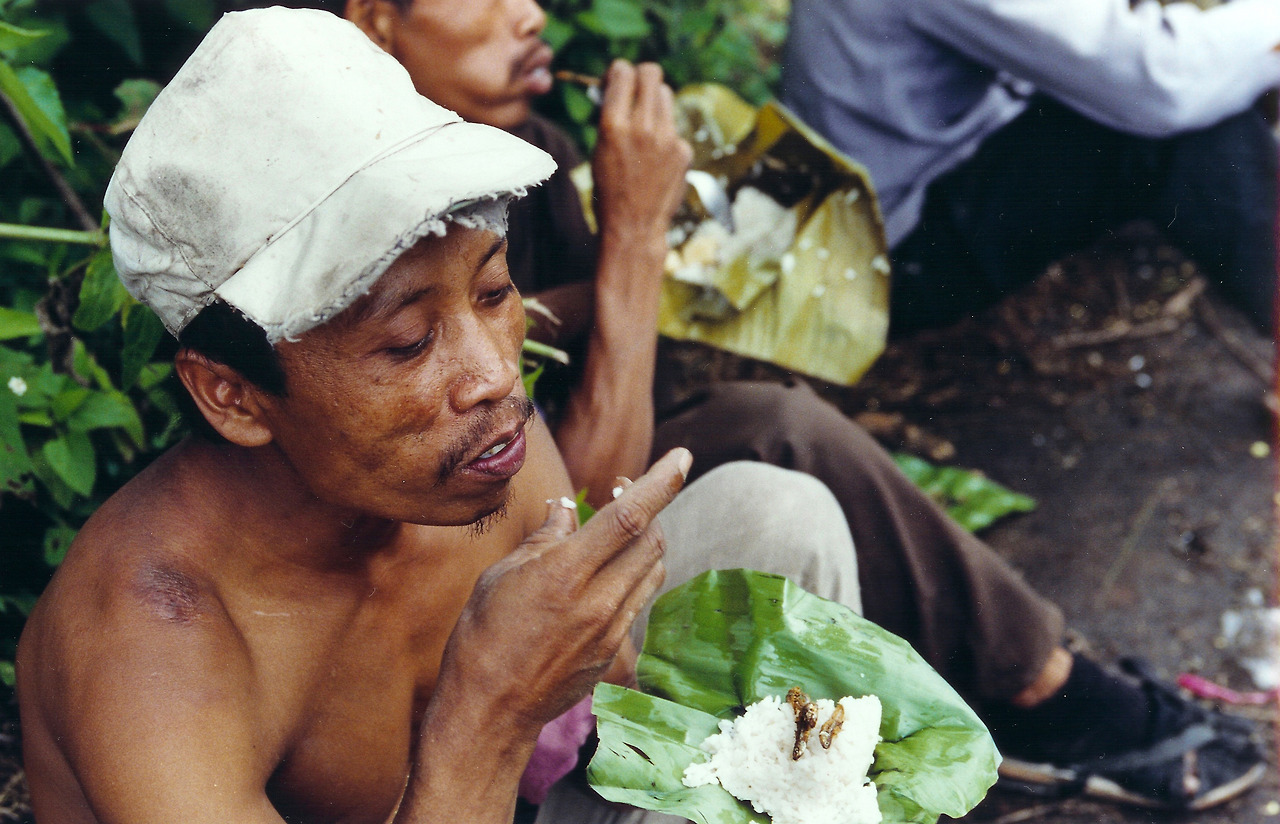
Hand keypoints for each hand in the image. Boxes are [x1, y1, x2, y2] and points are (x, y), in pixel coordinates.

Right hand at [435, 448, 692, 735]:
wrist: (489, 711)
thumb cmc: (482, 637)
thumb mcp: (502, 575)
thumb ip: (544, 539)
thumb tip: (566, 509)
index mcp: (566, 575)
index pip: (629, 517)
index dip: (660, 482)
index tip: (682, 457)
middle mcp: (598, 603)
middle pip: (652, 540)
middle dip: (649, 505)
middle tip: (624, 487)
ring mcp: (610, 632)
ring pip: (653, 570)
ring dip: (646, 539)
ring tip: (620, 524)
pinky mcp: (613, 653)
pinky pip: (638, 601)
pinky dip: (632, 575)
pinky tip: (607, 571)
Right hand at [592, 60, 691, 250]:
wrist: (634, 227)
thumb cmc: (609, 191)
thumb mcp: (598, 151)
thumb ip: (610, 119)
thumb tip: (617, 92)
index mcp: (613, 126)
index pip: (623, 73)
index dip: (619, 72)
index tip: (616, 81)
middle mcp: (643, 128)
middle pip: (651, 74)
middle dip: (641, 76)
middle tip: (635, 89)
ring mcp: (667, 138)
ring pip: (665, 95)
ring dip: (654, 101)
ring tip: (644, 123)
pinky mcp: (683, 150)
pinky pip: (673, 127)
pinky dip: (664, 134)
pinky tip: (656, 156)